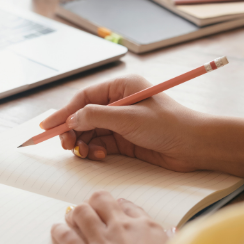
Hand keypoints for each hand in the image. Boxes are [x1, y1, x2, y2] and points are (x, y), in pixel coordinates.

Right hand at [40, 76, 243, 179]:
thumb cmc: (168, 125)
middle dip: (73, 130)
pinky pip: (102, 144)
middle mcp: (120, 102)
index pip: (84, 98)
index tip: (48, 127)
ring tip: (84, 153)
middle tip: (66, 145)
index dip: (64, 112)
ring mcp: (123, 122)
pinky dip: (95, 151)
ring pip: (91, 132)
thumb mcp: (129, 118)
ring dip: (84, 143)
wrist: (194, 146)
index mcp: (121, 87)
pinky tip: (99, 156)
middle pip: (84, 116)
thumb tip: (73, 118)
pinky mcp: (127, 140)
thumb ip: (97, 116)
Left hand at [51, 191, 168, 243]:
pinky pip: (66, 236)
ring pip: (80, 212)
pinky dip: (59, 231)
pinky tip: (57, 230)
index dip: (117, 206)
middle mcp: (120, 228)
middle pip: (101, 200)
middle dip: (94, 202)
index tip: (114, 211)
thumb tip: (171, 232)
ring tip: (72, 219)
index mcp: (144, 227)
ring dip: (74, 214)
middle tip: (91, 210)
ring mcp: (100, 241)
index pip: (126, 206)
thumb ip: (169, 241)